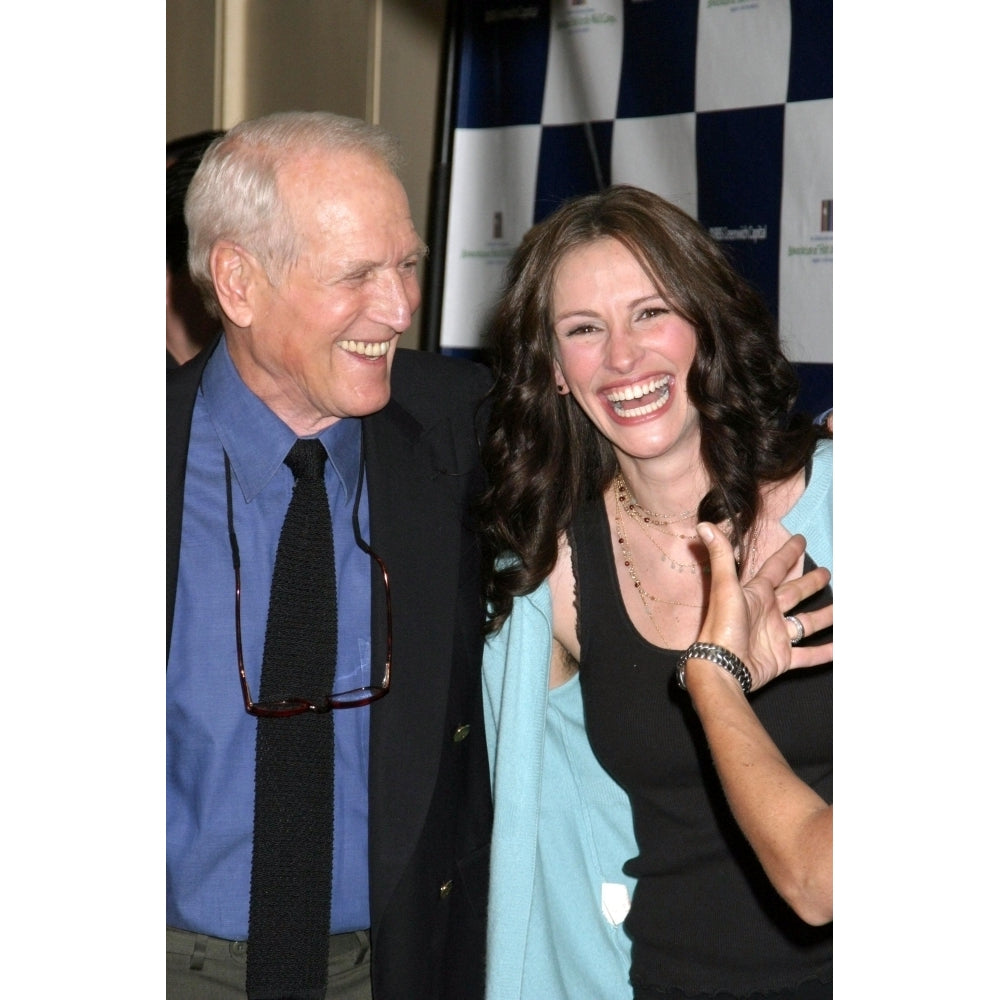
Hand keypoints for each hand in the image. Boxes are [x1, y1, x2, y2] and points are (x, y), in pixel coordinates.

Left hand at [695, 524, 832, 691]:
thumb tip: (704, 524)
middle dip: (809, 583)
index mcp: (755, 594)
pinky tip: (840, 647)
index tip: (801, 539)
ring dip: (823, 616)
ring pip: (805, 623)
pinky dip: (824, 652)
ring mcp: (775, 636)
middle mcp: (767, 612)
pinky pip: (807, 654)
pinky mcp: (781, 658)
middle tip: (827, 573)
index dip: (788, 553)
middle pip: (794, 593)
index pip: (775, 568)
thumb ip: (720, 555)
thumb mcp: (724, 586)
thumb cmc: (723, 625)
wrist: (722, 667)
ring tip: (842, 608)